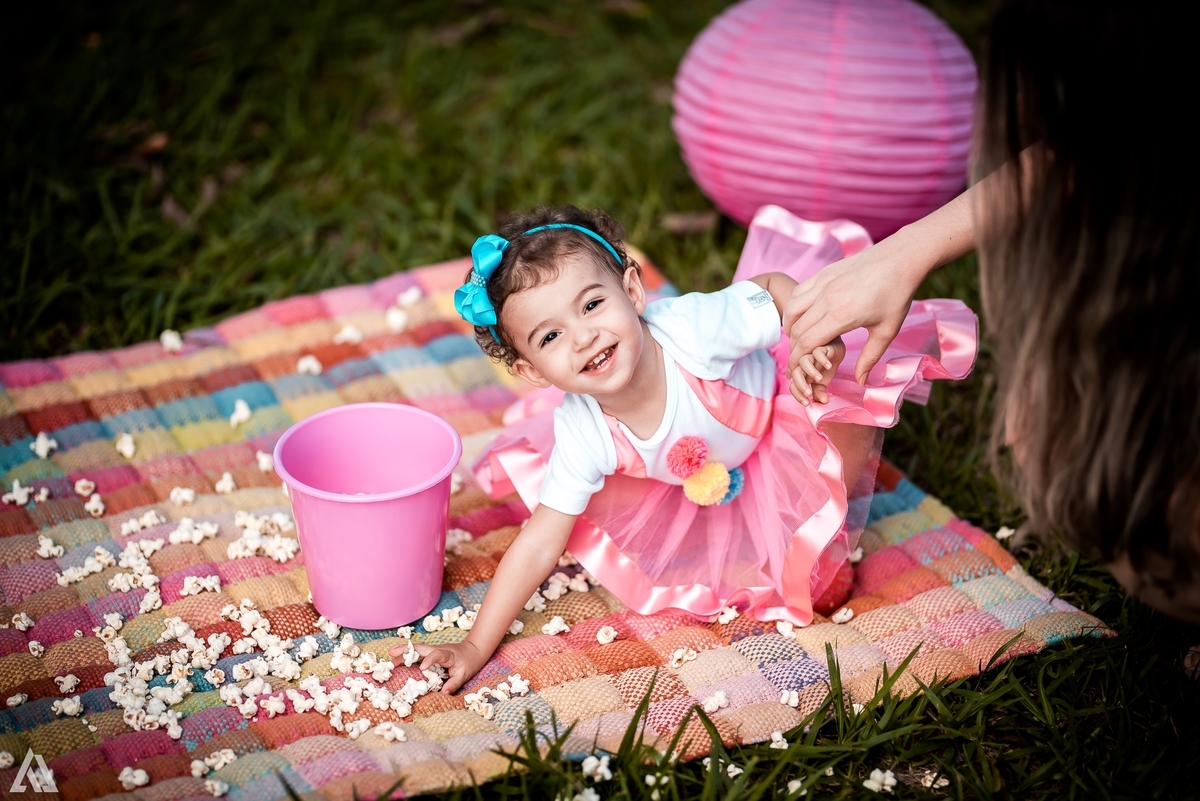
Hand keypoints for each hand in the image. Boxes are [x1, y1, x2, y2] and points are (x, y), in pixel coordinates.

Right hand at [390, 639, 486, 694]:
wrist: (473, 650)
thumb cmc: (469, 662)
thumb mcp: (464, 674)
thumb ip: (453, 684)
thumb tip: (443, 694)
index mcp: (447, 654)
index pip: (437, 654)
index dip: (429, 660)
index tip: (422, 668)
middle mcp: (437, 649)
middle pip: (420, 648)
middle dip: (406, 652)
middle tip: (392, 657)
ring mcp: (432, 650)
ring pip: (416, 649)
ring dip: (403, 652)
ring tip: (389, 658)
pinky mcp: (430, 653)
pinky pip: (416, 652)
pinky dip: (406, 654)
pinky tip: (396, 657)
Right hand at [783, 192, 972, 384]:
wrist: (900, 258)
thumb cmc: (897, 295)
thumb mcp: (887, 330)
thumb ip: (870, 358)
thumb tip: (862, 382)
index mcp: (842, 315)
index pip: (807, 342)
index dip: (798, 359)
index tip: (797, 370)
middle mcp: (826, 299)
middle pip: (797, 329)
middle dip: (794, 348)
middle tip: (798, 359)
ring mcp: (822, 284)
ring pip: (792, 310)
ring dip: (790, 327)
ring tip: (796, 338)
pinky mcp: (822, 274)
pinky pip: (797, 293)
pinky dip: (793, 308)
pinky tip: (800, 316)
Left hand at [790, 339, 844, 405]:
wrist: (835, 351)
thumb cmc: (825, 367)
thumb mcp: (822, 382)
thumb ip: (819, 392)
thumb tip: (822, 401)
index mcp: (801, 375)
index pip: (793, 386)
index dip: (797, 395)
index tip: (807, 403)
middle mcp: (803, 365)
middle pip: (796, 373)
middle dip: (801, 385)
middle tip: (809, 394)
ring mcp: (811, 356)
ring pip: (804, 361)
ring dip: (811, 371)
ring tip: (819, 379)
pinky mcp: (821, 348)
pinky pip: (818, 352)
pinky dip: (822, 359)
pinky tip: (829, 366)